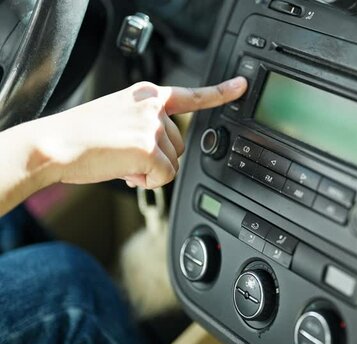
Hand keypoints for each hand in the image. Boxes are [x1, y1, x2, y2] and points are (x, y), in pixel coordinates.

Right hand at [39, 77, 246, 188]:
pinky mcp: (149, 147)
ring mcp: (152, 126)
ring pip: (172, 164)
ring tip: (120, 160)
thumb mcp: (119, 117)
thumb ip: (145, 126)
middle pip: (179, 146)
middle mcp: (154, 108)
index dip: (221, 92)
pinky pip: (164, 177)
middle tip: (125, 155)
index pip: (191, 95)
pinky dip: (147, 181)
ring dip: (150, 170)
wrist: (53, 144)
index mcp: (147, 96)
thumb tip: (162, 155)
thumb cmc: (81, 136)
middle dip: (157, 159)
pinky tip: (124, 170)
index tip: (242, 86)